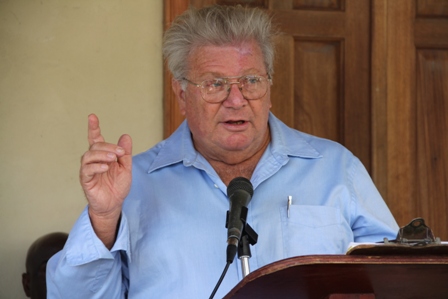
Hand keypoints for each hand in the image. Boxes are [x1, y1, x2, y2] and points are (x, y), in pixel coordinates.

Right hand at [79, 114, 131, 245]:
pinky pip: (87, 170)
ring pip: (88, 156)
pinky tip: (105, 168)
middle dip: (108, 147)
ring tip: (113, 159)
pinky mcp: (86, 180)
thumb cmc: (117, 186)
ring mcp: (88, 170)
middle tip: (120, 153)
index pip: (95, 139)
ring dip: (102, 155)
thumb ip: (125, 153)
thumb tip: (125, 136)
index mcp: (103, 156)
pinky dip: (96, 167)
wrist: (114, 204)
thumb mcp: (126, 167)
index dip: (93, 128)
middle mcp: (93, 161)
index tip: (92, 116)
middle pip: (95, 146)